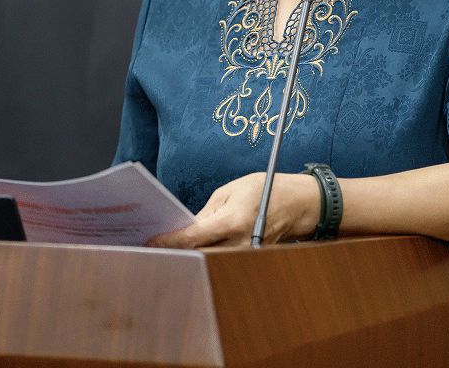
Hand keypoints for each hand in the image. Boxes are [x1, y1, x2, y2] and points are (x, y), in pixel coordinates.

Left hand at [145, 171, 320, 248]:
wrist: (298, 204)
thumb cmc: (264, 190)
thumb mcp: (230, 191)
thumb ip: (206, 212)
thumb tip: (185, 228)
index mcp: (232, 222)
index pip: (192, 237)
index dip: (168, 241)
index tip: (150, 242)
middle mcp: (239, 243)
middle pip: (197, 252)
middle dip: (174, 249)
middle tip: (151, 244)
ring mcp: (246, 255)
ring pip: (208, 258)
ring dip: (189, 253)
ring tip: (167, 246)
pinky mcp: (249, 259)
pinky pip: (222, 258)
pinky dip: (206, 253)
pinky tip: (192, 248)